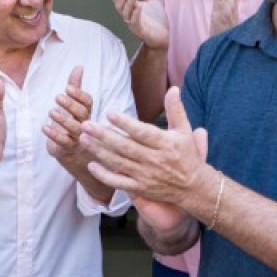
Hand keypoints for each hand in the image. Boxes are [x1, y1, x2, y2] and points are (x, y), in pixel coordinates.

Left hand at [41, 66, 94, 172]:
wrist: (71, 151)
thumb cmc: (72, 122)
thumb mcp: (73, 104)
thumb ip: (75, 86)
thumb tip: (79, 66)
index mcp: (86, 112)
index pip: (87, 102)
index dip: (78, 94)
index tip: (67, 87)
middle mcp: (84, 124)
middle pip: (82, 114)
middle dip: (70, 105)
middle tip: (57, 97)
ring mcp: (77, 137)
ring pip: (74, 128)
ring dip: (62, 119)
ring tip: (50, 112)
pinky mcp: (67, 148)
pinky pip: (62, 141)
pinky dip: (53, 134)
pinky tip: (44, 127)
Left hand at [82, 85, 209, 206]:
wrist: (193, 187)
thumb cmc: (187, 155)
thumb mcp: (185, 131)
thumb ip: (176, 109)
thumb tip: (173, 88)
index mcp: (165, 144)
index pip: (142, 132)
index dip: (125, 123)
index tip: (109, 113)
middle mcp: (154, 160)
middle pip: (125, 147)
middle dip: (103, 136)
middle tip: (86, 124)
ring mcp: (146, 176)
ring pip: (118, 163)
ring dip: (99, 151)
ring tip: (83, 139)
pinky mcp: (140, 188)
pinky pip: (119, 183)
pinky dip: (105, 176)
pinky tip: (92, 165)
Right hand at [112, 0, 169, 50]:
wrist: (166, 34)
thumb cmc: (157, 19)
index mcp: (131, 9)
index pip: (119, 1)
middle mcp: (129, 16)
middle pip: (119, 6)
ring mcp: (134, 24)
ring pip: (125, 14)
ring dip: (129, 3)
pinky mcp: (140, 31)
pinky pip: (134, 22)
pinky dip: (136, 13)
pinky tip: (140, 5)